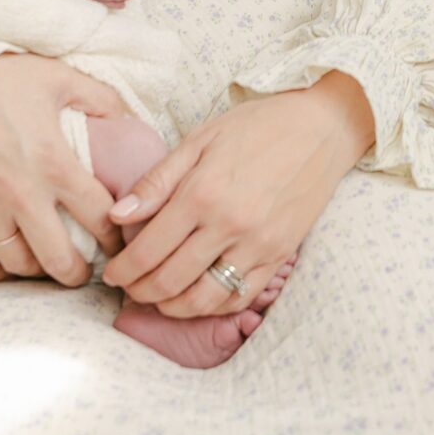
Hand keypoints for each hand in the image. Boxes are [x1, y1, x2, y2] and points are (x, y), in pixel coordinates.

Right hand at [0, 53, 121, 284]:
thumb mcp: (56, 76)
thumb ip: (99, 98)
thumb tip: (127, 118)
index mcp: (55, 164)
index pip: (100, 216)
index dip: (115, 235)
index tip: (119, 241)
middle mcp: (23, 196)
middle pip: (60, 258)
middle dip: (79, 272)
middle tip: (87, 271)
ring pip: (18, 265)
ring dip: (38, 271)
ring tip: (48, 265)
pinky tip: (4, 266)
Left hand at [101, 74, 373, 317]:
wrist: (322, 128)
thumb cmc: (258, 126)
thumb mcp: (200, 140)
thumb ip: (157, 181)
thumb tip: (118, 215)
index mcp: (202, 193)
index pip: (148, 249)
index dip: (122, 269)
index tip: (111, 273)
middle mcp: (229, 225)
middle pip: (170, 280)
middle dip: (139, 291)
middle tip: (127, 288)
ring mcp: (258, 245)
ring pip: (204, 298)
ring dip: (172, 307)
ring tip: (157, 299)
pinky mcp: (280, 255)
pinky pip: (241, 297)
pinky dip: (213, 306)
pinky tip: (197, 298)